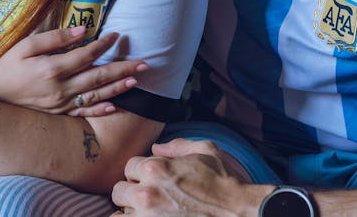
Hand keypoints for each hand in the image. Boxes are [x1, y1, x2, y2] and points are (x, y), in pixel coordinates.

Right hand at [0, 27, 146, 116]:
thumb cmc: (8, 66)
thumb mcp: (27, 46)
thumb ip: (55, 39)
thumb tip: (83, 31)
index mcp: (53, 69)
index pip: (86, 55)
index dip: (103, 45)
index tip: (117, 35)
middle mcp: (60, 89)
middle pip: (98, 77)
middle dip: (123, 69)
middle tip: (144, 63)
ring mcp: (60, 104)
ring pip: (95, 95)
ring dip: (117, 88)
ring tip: (136, 81)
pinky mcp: (57, 113)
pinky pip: (83, 112)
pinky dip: (100, 110)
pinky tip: (114, 106)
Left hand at [111, 139, 260, 215]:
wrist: (237, 212)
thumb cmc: (223, 182)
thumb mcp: (206, 150)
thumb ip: (177, 146)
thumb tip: (157, 147)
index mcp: (155, 168)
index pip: (129, 166)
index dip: (141, 171)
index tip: (154, 179)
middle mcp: (146, 192)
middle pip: (119, 191)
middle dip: (132, 191)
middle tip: (150, 196)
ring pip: (121, 213)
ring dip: (132, 211)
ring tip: (150, 211)